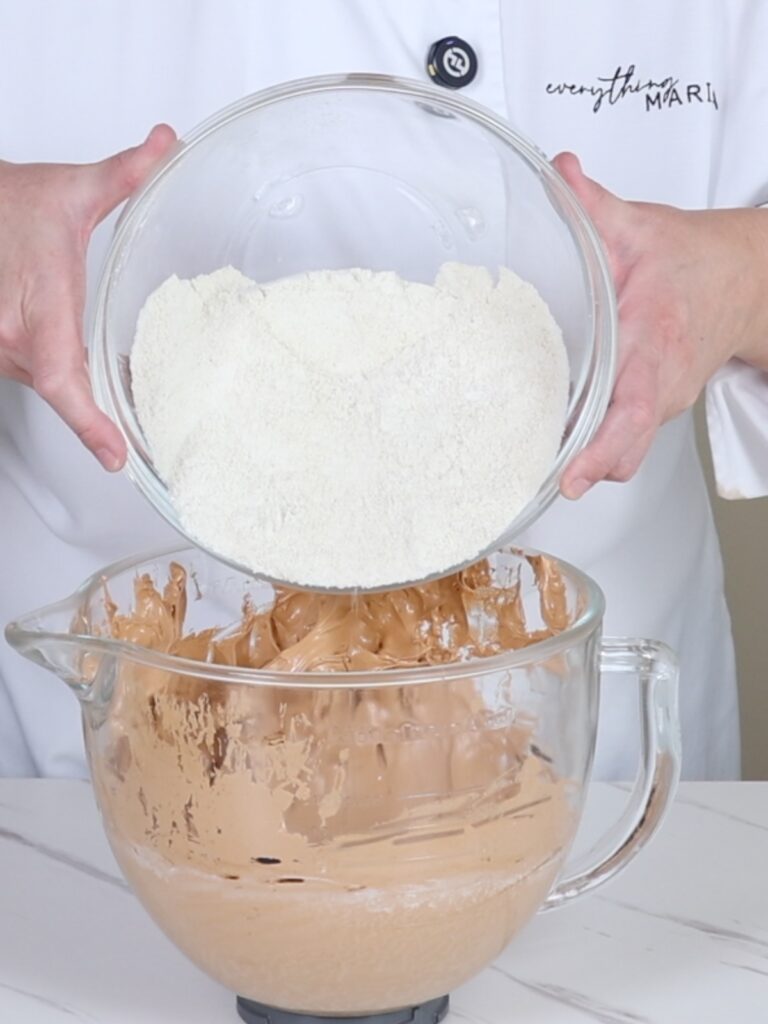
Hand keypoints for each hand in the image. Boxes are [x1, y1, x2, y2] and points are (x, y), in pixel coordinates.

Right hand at [0, 125, 176, 469]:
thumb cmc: (12, 204)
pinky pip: (41, 376)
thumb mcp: (75, 189)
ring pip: (53, 384)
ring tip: (121, 396)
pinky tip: (87, 368)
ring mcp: (0, 349)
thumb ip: (127, 173)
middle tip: (141, 426)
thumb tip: (165, 144)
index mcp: (38, 306)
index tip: (115, 456)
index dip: (88, 423)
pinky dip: (65, 376)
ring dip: (81, 386)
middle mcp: (11, 336)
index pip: (63, 378)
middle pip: (67, 391)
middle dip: (102, 406)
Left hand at [554, 152, 767, 498]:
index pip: (630, 409)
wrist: (745, 280)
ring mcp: (661, 400)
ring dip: (589, 461)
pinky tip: (561, 437)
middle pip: (626, 450)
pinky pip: (626, 441)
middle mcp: (660, 382)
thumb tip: (555, 175)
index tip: (572, 475)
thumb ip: (592, 205)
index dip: (601, 449)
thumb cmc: (693, 260)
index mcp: (654, 340)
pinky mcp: (656, 407)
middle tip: (542, 478)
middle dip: (587, 470)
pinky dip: (597, 449)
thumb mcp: (640, 226)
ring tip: (542, 460)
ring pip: (625, 451)